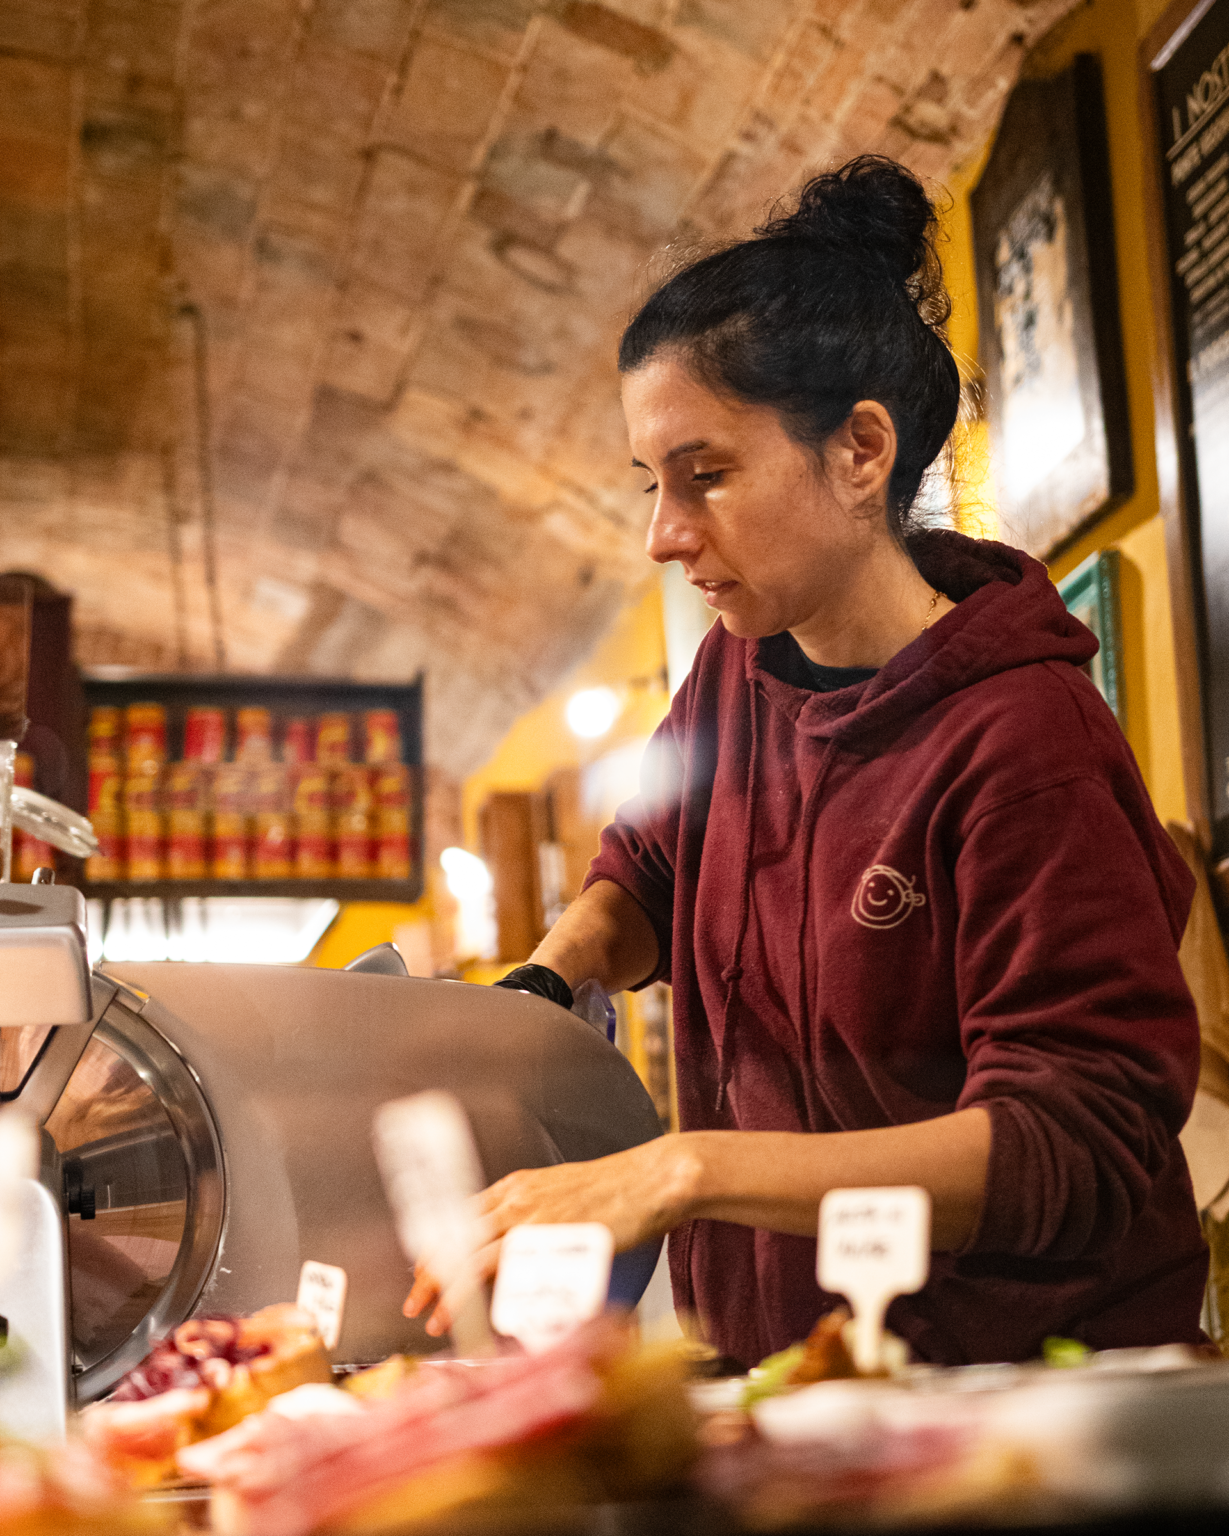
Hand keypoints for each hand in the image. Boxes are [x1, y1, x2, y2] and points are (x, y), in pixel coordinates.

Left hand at [403, 1135, 695, 1336]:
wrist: (652, 1180)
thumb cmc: (620, 1191)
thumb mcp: (566, 1197)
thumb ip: (538, 1219)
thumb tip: (522, 1252)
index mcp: (517, 1186)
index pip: (462, 1217)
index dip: (438, 1246)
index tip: (424, 1268)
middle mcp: (516, 1197)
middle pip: (457, 1236)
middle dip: (430, 1271)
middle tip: (415, 1298)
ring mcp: (530, 1217)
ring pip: (470, 1255)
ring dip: (446, 1288)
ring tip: (432, 1315)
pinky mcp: (547, 1238)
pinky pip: (503, 1272)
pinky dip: (481, 1296)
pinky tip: (473, 1313)